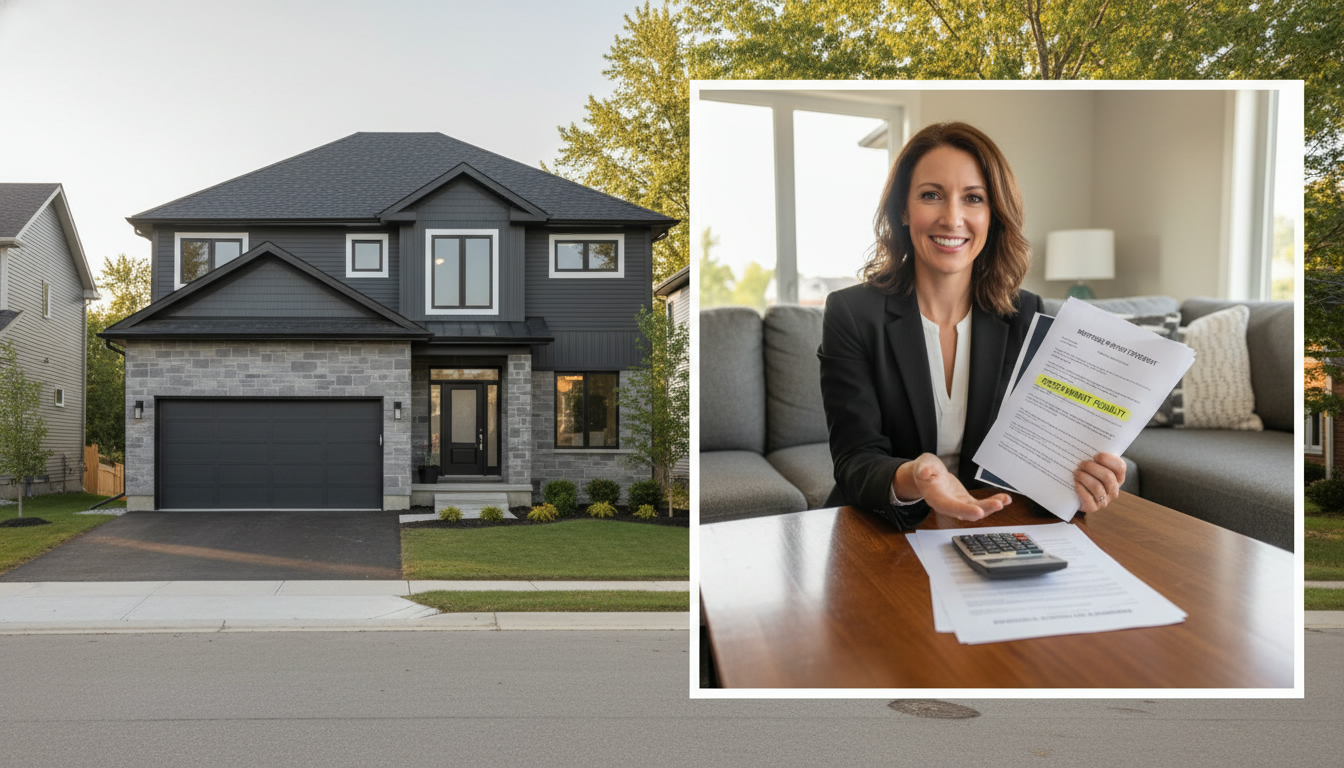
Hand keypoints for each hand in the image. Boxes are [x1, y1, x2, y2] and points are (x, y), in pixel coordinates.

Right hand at [896, 453, 1011, 521]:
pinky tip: (1004, 499)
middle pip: (966, 513)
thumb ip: (924, 468)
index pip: (950, 507)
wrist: (928, 475)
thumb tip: (924, 471)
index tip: (978, 511)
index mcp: (936, 498)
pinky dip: (993, 502)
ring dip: (991, 507)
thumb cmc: (925, 469)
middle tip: (998, 504)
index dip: (964, 510)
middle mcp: (948, 506)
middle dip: (984, 509)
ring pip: (976, 511)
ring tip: (1005, 500)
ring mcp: (958, 506)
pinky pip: (981, 505)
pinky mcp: (966, 502)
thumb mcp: (923, 465)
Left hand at [1074, 453, 1125, 513]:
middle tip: (1081, 464)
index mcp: (1117, 476)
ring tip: (1076, 473)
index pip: (1120, 466)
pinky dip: (1080, 489)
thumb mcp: (1091, 463)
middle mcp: (1113, 489)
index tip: (1095, 455)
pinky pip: (1088, 499)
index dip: (1108, 459)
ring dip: (1084, 478)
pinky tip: (1075, 483)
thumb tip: (1087, 439)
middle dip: (1092, 468)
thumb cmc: (1084, 473)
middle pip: (1108, 477)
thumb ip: (1094, 455)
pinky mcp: (1093, 507)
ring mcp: (1104, 500)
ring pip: (1097, 487)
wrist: (1072, 492)